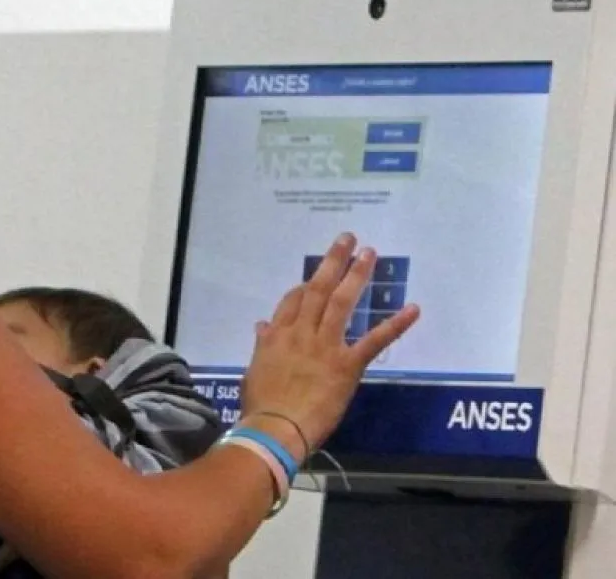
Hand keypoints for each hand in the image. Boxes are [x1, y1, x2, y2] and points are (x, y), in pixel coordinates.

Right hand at [239, 233, 419, 458]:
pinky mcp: (347, 364)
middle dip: (333, 262)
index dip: (306, 285)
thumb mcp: (254, 371)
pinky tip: (412, 309)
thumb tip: (261, 325)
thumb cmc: (261, 405)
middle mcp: (301, 333)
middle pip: (318, 289)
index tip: (316, 277)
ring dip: (357, 276)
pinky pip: (373, 341)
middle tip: (348, 239)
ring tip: (370, 254)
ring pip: (342, 303)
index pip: (293, 301)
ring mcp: (325, 346)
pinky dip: (395, 324)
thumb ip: (262, 346)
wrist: (275, 427)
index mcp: (278, 336)